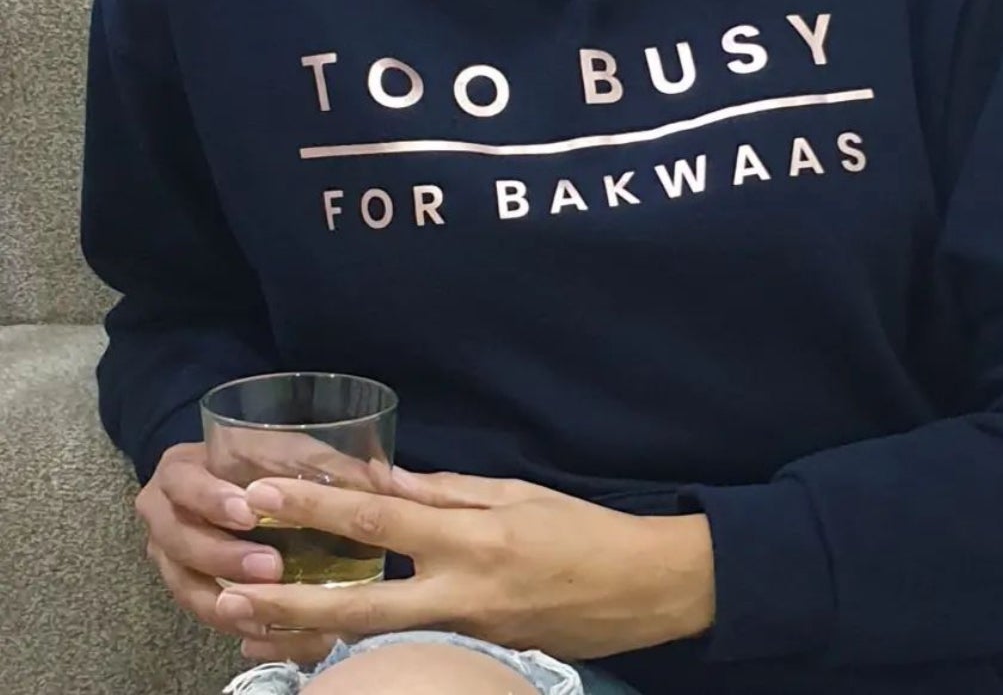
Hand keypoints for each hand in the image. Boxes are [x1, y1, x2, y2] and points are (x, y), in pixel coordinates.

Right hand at [135, 441, 336, 666]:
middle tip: (271, 568)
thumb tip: (386, 479)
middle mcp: (162, 516)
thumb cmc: (259, 459)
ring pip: (187, 588)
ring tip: (273, 614)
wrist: (222, 483)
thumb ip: (324, 462)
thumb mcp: (285, 449)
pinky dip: (237, 623)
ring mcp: (168, 557)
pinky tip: (270, 632)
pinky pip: (203, 613)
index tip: (249, 512)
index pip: (185, 485)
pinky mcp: (185, 588)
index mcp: (180, 471)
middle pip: (180, 543)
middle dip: (225, 558)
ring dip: (230, 602)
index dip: (212, 500)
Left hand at [214, 471, 715, 661]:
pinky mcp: (474, 659)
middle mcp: (458, 593)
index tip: (264, 492)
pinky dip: (355, 646)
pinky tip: (316, 644)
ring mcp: (464, 636)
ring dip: (305, 633)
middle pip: (356, 602)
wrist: (640, 591)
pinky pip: (402, 650)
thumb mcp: (516, 494)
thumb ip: (446, 491)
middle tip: (225, 589)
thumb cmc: (581, 530)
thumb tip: (385, 478)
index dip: (316, 505)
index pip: (378, 517)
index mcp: (470, 537)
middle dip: (286, 597)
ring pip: (370, 638)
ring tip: (246, 626)